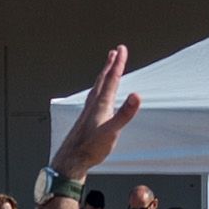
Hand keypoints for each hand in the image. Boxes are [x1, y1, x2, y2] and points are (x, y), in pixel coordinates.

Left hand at [57, 46, 142, 178]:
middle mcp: (94, 104)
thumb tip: (136, 95)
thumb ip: (124, 114)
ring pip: (98, 87)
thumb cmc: (91, 148)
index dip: (118, 63)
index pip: (111, 79)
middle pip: (103, 79)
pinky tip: (99, 95)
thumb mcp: (112, 132)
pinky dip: (100, 89)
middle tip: (116, 51)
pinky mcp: (87, 119)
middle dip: (111, 64)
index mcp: (101, 104)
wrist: (71, 159)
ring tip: (108, 67)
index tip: (122, 49)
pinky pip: (95, 97)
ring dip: (104, 75)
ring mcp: (89, 111)